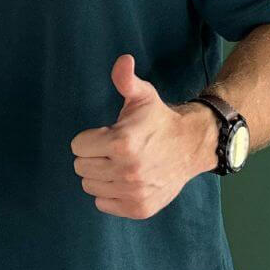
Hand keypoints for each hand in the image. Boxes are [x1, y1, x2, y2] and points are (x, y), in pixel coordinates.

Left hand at [70, 54, 214, 219]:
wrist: (191, 146)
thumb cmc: (159, 120)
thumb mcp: (142, 96)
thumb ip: (125, 79)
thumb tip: (123, 61)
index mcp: (122, 142)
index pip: (77, 146)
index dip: (89, 138)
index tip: (105, 134)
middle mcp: (127, 170)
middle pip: (81, 167)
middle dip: (92, 156)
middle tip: (111, 150)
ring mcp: (134, 192)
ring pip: (90, 186)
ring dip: (99, 175)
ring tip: (118, 163)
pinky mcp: (139, 208)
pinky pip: (103, 204)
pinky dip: (109, 194)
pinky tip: (124, 180)